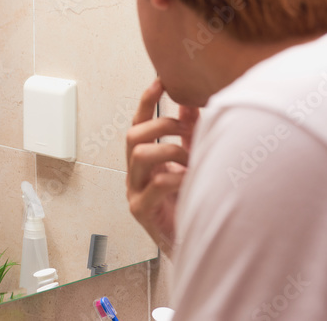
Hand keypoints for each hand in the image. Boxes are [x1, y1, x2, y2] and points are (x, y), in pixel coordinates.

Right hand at [126, 78, 199, 255]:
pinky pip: (156, 184)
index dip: (147, 101)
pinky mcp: (142, 210)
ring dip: (171, 149)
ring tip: (191, 160)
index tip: (160, 81)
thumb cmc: (190, 205)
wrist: (193, 245)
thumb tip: (191, 104)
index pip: (138, 123)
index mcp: (144, 161)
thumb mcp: (190, 162)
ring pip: (139, 155)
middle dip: (161, 125)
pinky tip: (192, 179)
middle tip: (187, 129)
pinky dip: (177, 176)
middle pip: (133, 135)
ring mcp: (135, 192)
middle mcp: (134, 174)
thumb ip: (189, 134)